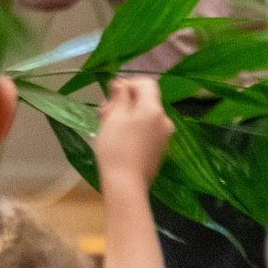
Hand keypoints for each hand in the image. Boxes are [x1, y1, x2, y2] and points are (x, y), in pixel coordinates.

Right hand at [93, 75, 173, 192]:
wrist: (126, 183)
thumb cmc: (116, 148)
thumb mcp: (114, 117)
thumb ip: (120, 97)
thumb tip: (122, 84)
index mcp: (154, 109)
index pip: (146, 84)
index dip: (128, 83)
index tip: (111, 93)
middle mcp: (164, 119)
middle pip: (145, 100)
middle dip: (124, 102)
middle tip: (103, 113)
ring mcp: (164, 135)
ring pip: (144, 116)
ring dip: (126, 115)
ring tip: (107, 126)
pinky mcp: (159, 148)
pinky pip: (147, 129)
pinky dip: (133, 128)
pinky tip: (118, 139)